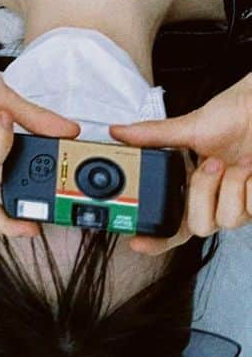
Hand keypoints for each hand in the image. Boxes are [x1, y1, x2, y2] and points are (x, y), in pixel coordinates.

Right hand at [111, 74, 251, 253]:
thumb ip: (152, 135)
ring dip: (230, 186)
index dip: (155, 238)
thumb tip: (117, 132)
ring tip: (235, 163)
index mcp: (191, 183)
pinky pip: (250, 210)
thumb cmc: (232, 116)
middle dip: (203, 192)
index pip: (170, 222)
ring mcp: (237, 203)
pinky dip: (251, 187)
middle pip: (196, 226)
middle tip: (212, 164)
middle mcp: (213, 198)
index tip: (137, 241)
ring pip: (224, 220)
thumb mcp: (190, 126)